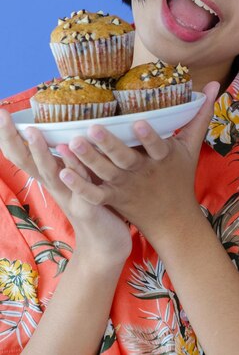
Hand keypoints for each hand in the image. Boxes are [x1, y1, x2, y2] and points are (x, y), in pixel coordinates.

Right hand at [0, 110, 131, 263]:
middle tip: (3, 118)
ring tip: (32, 132)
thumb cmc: (92, 205)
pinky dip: (74, 174)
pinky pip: (81, 188)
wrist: (105, 246)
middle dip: (15, 139)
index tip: (1, 114)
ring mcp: (69, 198)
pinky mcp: (89, 208)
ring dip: (41, 153)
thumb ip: (68, 158)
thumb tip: (63, 130)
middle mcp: (55, 187)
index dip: (10, 136)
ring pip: (51, 174)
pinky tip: (68, 163)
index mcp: (52, 178)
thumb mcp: (76, 179)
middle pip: (29, 162)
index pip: (24, 155)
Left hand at [58, 82, 219, 248]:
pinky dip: (79, 185)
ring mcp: (125, 187)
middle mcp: (142, 172)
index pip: (157, 147)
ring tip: (70, 142)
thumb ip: (200, 114)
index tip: (139, 122)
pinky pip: (94, 194)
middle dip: (108, 145)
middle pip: (124, 159)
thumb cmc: (180, 176)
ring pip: (104, 173)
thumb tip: (214, 83)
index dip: (149, 137)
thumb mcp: (192, 146)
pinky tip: (63, 171)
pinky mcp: (112, 198)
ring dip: (87, 159)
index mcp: (163, 159)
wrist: (172, 220)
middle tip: (92, 127)